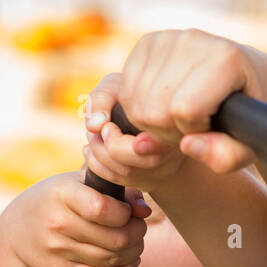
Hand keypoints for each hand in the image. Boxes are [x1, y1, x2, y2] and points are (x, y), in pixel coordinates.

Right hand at [0, 170, 149, 266]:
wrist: (17, 231)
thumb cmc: (58, 200)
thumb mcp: (79, 184)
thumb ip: (116, 191)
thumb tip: (145, 211)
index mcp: (62, 194)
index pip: (102, 209)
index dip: (125, 213)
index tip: (127, 211)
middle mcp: (57, 224)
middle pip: (116, 238)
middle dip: (137, 234)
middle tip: (139, 228)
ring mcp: (58, 252)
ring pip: (113, 260)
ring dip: (134, 252)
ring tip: (135, 243)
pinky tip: (130, 262)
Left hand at [82, 73, 187, 194]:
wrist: (152, 105)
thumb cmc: (133, 91)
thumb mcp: (119, 84)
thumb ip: (103, 98)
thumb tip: (93, 126)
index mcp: (171, 130)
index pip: (147, 150)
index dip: (118, 143)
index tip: (107, 127)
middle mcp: (174, 155)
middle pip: (135, 167)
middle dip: (105, 150)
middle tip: (98, 131)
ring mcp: (165, 171)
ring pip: (127, 176)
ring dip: (99, 158)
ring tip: (92, 137)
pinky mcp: (153, 181)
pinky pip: (123, 182)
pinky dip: (100, 168)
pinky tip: (92, 150)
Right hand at [84, 29, 266, 179]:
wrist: (246, 76)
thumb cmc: (248, 117)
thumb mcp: (247, 146)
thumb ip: (225, 156)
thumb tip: (187, 145)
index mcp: (225, 60)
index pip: (185, 110)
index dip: (193, 131)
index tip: (210, 127)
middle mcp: (193, 40)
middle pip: (154, 109)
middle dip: (170, 132)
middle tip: (193, 128)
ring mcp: (167, 38)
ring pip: (135, 103)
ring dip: (155, 124)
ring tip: (181, 119)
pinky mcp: (148, 41)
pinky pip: (125, 92)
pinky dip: (142, 109)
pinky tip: (166, 107)